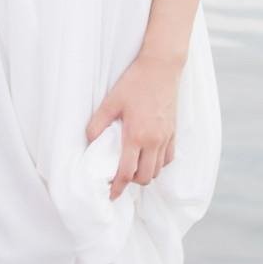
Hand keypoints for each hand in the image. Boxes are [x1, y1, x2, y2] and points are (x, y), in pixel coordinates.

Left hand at [86, 51, 181, 199]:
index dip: (117, 187)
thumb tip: (89, 141)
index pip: (127, 172)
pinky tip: (149, 157)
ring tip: (132, 166)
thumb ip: (98, 123)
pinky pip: (168, 158)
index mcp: (136, 135)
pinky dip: (158, 164)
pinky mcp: (173, 132)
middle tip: (119, 177)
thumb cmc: (135, 82)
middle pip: (145, 177)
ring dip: (145, 173)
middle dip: (131, 182)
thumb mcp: (111, 101)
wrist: (161, 67)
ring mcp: (166, 137)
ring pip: (158, 170)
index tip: (111, 195)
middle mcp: (154, 141)